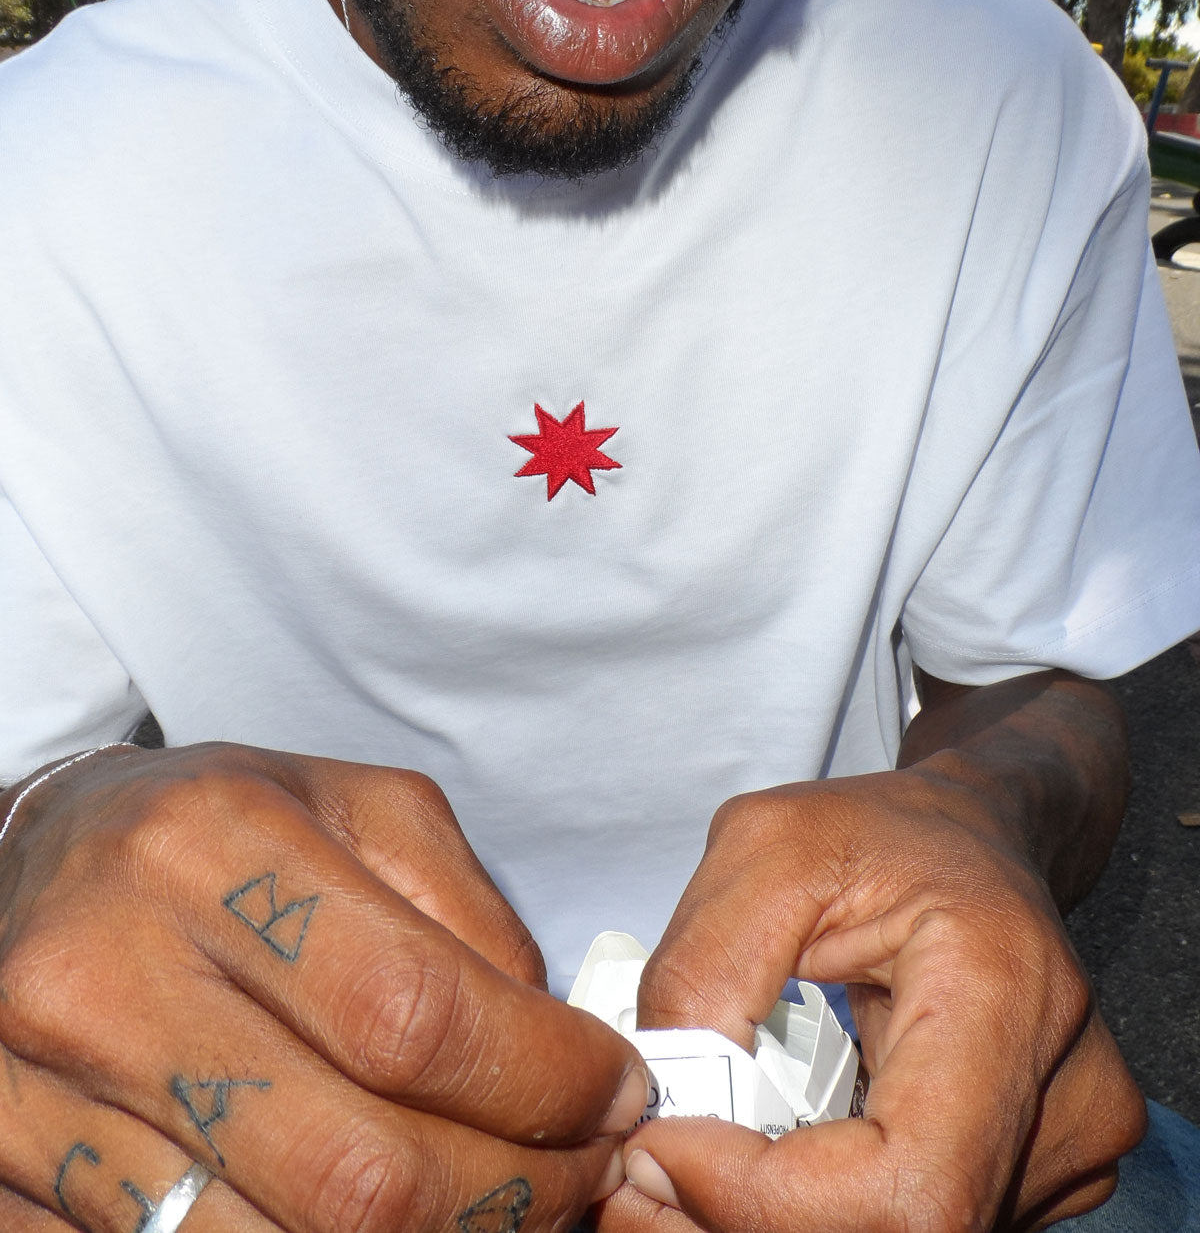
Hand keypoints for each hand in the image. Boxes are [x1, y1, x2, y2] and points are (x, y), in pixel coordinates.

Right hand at [0, 743, 647, 1231]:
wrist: (40, 864)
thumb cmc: (221, 830)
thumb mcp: (360, 809)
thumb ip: (468, 914)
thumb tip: (562, 1053)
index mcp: (208, 847)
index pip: (414, 1013)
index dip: (545, 1079)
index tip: (616, 1092)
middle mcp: (103, 976)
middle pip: (358, 1173)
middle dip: (513, 1197)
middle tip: (579, 1174)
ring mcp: (36, 1102)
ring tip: (495, 1202)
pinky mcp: (10, 1191)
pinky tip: (379, 1220)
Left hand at [597, 765, 1144, 1231]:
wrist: (976, 839)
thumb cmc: (881, 831)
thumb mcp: (765, 845)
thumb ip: (704, 966)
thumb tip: (662, 1108)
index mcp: (1009, 989)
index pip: (908, 1182)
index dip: (768, 1201)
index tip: (660, 1147)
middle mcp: (1069, 1094)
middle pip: (902, 1232)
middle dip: (748, 1218)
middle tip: (645, 1171)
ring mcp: (1068, 1150)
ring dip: (775, 1217)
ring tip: (700, 1149)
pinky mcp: (1039, 1179)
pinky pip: (908, 1223)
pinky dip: (816, 1212)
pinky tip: (766, 1156)